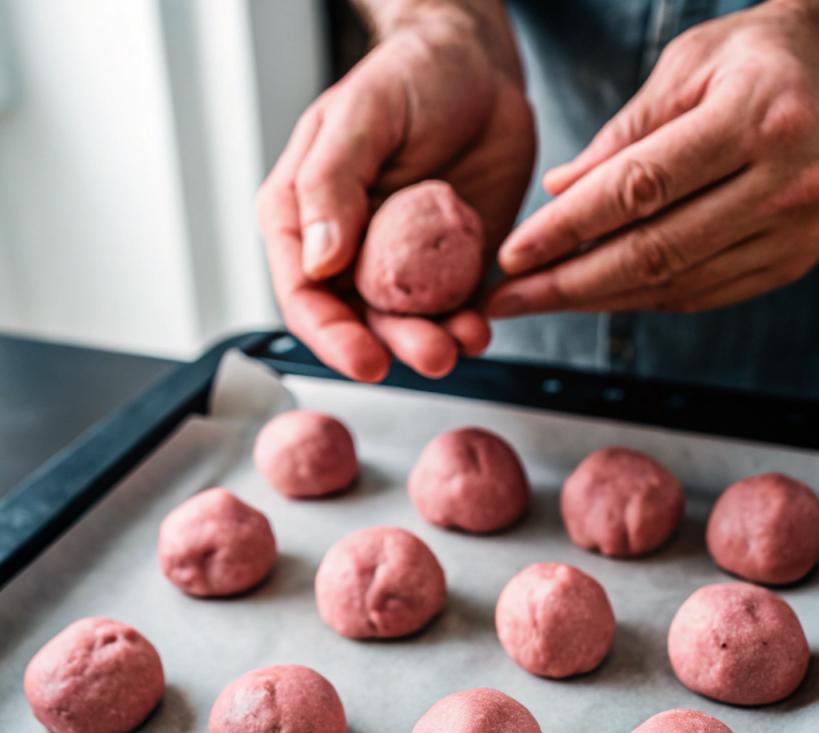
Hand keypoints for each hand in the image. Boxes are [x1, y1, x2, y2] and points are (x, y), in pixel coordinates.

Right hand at [257, 12, 534, 380]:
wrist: (480, 72)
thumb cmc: (410, 78)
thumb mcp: (361, 115)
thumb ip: (330, 185)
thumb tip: (317, 259)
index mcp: (303, 220)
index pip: (304, 295)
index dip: (331, 336)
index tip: (364, 359)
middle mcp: (347, 252)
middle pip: (357, 321)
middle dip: (392, 346)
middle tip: (430, 354)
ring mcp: (400, 265)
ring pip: (406, 324)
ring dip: (432, 342)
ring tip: (462, 342)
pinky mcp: (449, 269)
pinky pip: (453, 310)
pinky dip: (466, 325)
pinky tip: (480, 326)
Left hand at [487, 0, 818, 317]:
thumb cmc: (768, 57)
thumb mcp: (694, 63)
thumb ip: (627, 131)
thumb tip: (560, 191)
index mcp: (754, 118)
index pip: (638, 189)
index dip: (567, 229)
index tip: (513, 255)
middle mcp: (783, 181)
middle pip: (652, 251)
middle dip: (567, 284)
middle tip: (506, 300)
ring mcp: (796, 228)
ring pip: (675, 283)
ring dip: (597, 300)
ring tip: (540, 302)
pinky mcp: (795, 258)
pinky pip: (705, 294)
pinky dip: (644, 300)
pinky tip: (599, 297)